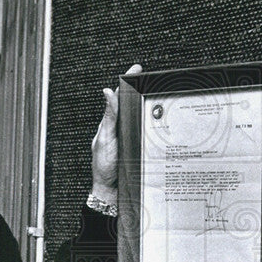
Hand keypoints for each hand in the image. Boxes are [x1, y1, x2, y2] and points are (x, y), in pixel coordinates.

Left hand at [90, 63, 141, 202]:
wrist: (112, 192)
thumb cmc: (105, 169)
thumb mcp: (107, 140)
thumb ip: (109, 117)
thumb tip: (108, 93)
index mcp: (109, 124)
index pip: (118, 98)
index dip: (127, 82)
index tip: (136, 69)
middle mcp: (118, 130)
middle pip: (129, 106)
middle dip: (139, 91)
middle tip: (148, 76)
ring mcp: (127, 139)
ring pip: (138, 119)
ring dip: (146, 108)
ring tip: (153, 94)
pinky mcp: (134, 149)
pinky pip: (144, 133)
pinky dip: (151, 126)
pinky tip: (157, 122)